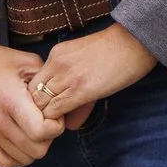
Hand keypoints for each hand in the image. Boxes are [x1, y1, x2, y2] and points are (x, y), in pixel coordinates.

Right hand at [0, 30, 64, 166]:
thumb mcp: (28, 62)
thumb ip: (48, 82)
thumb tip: (62, 102)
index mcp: (11, 100)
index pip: (43, 132)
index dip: (56, 125)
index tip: (53, 113)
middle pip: (37, 150)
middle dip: (48, 137)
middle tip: (45, 121)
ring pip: (24, 160)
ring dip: (34, 147)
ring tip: (33, 128)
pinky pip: (6, 163)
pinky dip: (19, 157)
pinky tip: (22, 141)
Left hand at [28, 25, 157, 126]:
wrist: (134, 41)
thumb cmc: (115, 53)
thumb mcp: (86, 65)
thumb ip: (74, 90)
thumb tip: (70, 125)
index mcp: (56, 54)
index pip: (32, 83)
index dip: (37, 101)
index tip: (48, 111)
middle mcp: (56, 63)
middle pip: (32, 94)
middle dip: (37, 111)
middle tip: (50, 122)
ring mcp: (67, 75)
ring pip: (40, 105)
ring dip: (46, 118)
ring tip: (58, 125)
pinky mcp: (80, 89)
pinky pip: (56, 110)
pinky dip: (57, 121)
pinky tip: (67, 123)